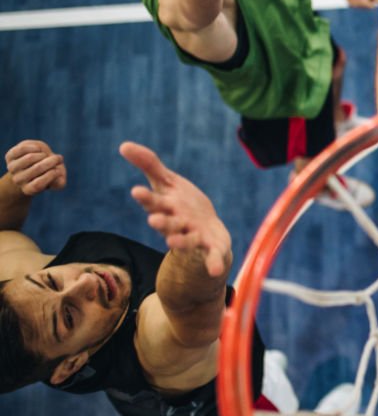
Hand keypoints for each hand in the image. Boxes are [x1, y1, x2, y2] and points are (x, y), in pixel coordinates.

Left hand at [4, 140, 66, 195]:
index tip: (59, 170)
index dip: (52, 175)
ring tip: (46, 155)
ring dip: (44, 154)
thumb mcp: (57, 179)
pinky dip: (35, 147)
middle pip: (37, 168)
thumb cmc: (48, 172)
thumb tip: (57, 175)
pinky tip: (39, 150)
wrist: (34, 164)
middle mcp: (18, 181)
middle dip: (52, 161)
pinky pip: (23, 149)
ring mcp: (12, 168)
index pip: (39, 184)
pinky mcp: (10, 156)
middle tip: (58, 158)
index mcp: (29, 189)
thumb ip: (60, 181)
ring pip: (30, 157)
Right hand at [120, 142, 230, 277]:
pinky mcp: (211, 247)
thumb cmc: (181, 204)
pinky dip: (213, 263)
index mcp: (167, 207)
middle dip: (161, 222)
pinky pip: (212, 256)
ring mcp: (194, 236)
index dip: (146, 198)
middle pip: (168, 223)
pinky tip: (215, 270)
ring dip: (180, 240)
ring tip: (172, 241)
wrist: (207, 229)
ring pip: (186, 240)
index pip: (154, 202)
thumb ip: (148, 164)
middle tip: (153, 220)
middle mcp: (178, 224)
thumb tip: (123, 144)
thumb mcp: (167, 182)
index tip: (137, 191)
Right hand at [342, 0, 377, 8]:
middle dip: (369, 1)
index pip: (371, 6)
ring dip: (363, 0)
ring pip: (360, 4)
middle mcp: (357, 5)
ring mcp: (351, 4)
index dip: (375, 2)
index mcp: (363, 3)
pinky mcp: (348, 1)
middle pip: (366, 5)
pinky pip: (355, 2)